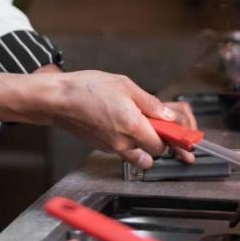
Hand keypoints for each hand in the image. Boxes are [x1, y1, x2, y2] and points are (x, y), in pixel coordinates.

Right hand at [37, 70, 194, 169]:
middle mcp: (123, 142)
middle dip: (160, 140)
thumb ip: (150, 103)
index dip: (173, 139)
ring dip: (145, 145)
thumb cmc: (87, 89)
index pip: (162, 144)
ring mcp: (111, 147)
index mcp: (132, 125)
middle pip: (153, 152)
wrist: (57, 99)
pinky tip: (125, 123)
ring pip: (138, 155)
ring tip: (143, 126)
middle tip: (161, 124)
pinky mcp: (102, 146)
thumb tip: (168, 116)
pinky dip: (130, 141)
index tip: (181, 136)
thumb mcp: (125, 86)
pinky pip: (124, 149)